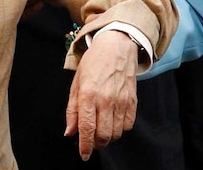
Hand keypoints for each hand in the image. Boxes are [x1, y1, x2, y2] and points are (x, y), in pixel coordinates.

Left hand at [65, 30, 138, 160]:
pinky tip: (112, 122)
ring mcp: (122, 102)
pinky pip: (128, 125)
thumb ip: (72, 110)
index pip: (87, 128)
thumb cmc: (93, 64)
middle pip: (103, 135)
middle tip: (91, 143)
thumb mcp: (76, 84)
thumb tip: (70, 132)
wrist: (116, 48)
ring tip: (100, 131)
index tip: (83, 154)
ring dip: (108, 137)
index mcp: (88, 95)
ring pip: (116, 133)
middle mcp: (106, 100)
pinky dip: (120, 129)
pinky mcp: (133, 102)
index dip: (85, 145)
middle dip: (96, 144)